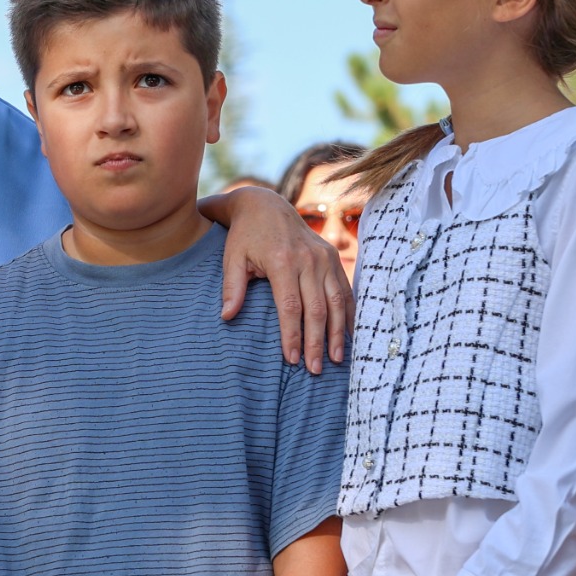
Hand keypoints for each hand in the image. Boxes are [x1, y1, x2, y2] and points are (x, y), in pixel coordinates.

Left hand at [214, 185, 349, 369]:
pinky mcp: (332, 257)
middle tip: (314, 370)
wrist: (266, 204)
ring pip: (337, 301)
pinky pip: (345, 290)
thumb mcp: (232, 258)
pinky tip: (348, 335)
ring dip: (337, 333)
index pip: (290, 307)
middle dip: (316, 342)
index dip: (293, 335)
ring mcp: (324, 258)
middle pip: (317, 309)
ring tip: (335, 359)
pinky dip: (348, 314)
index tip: (291, 359)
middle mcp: (308, 260)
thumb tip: (227, 317)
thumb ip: (232, 287)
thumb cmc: (244, 236)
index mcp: (282, 261)